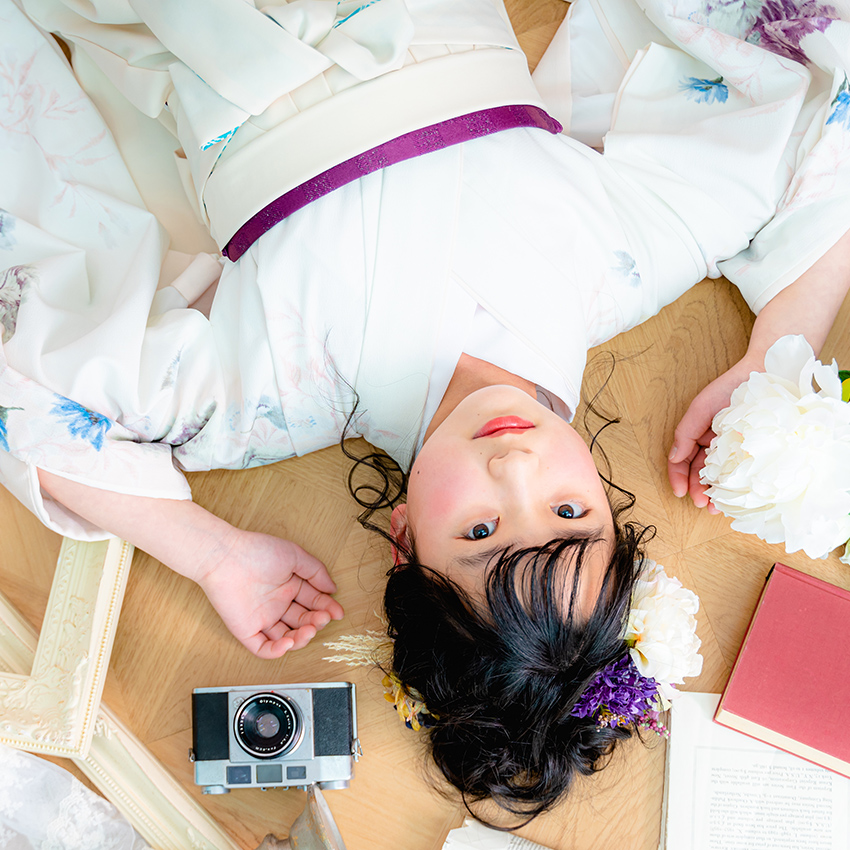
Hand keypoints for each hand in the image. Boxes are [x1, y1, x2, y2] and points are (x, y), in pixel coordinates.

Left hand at [197, 529, 344, 658]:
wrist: (225, 556)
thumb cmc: (257, 551)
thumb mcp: (294, 555)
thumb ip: (316, 571)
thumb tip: (332, 589)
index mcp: (289, 586)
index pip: (313, 602)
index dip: (327, 608)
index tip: (338, 612)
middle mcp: (277, 604)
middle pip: (303, 621)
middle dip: (317, 622)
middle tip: (323, 619)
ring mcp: (262, 618)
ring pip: (287, 637)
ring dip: (301, 638)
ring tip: (309, 630)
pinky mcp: (247, 630)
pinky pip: (263, 648)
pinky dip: (277, 651)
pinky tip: (288, 642)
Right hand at [667, 358, 757, 510]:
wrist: (767, 374)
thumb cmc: (731, 388)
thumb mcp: (701, 408)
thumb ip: (685, 432)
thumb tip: (674, 457)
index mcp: (700, 435)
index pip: (683, 460)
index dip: (678, 477)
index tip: (680, 493)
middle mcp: (717, 445)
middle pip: (702, 472)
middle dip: (698, 490)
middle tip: (701, 504)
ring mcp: (736, 449)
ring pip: (722, 476)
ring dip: (717, 493)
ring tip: (717, 506)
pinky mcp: (755, 452)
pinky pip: (744, 471)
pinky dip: (738, 485)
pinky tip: (737, 495)